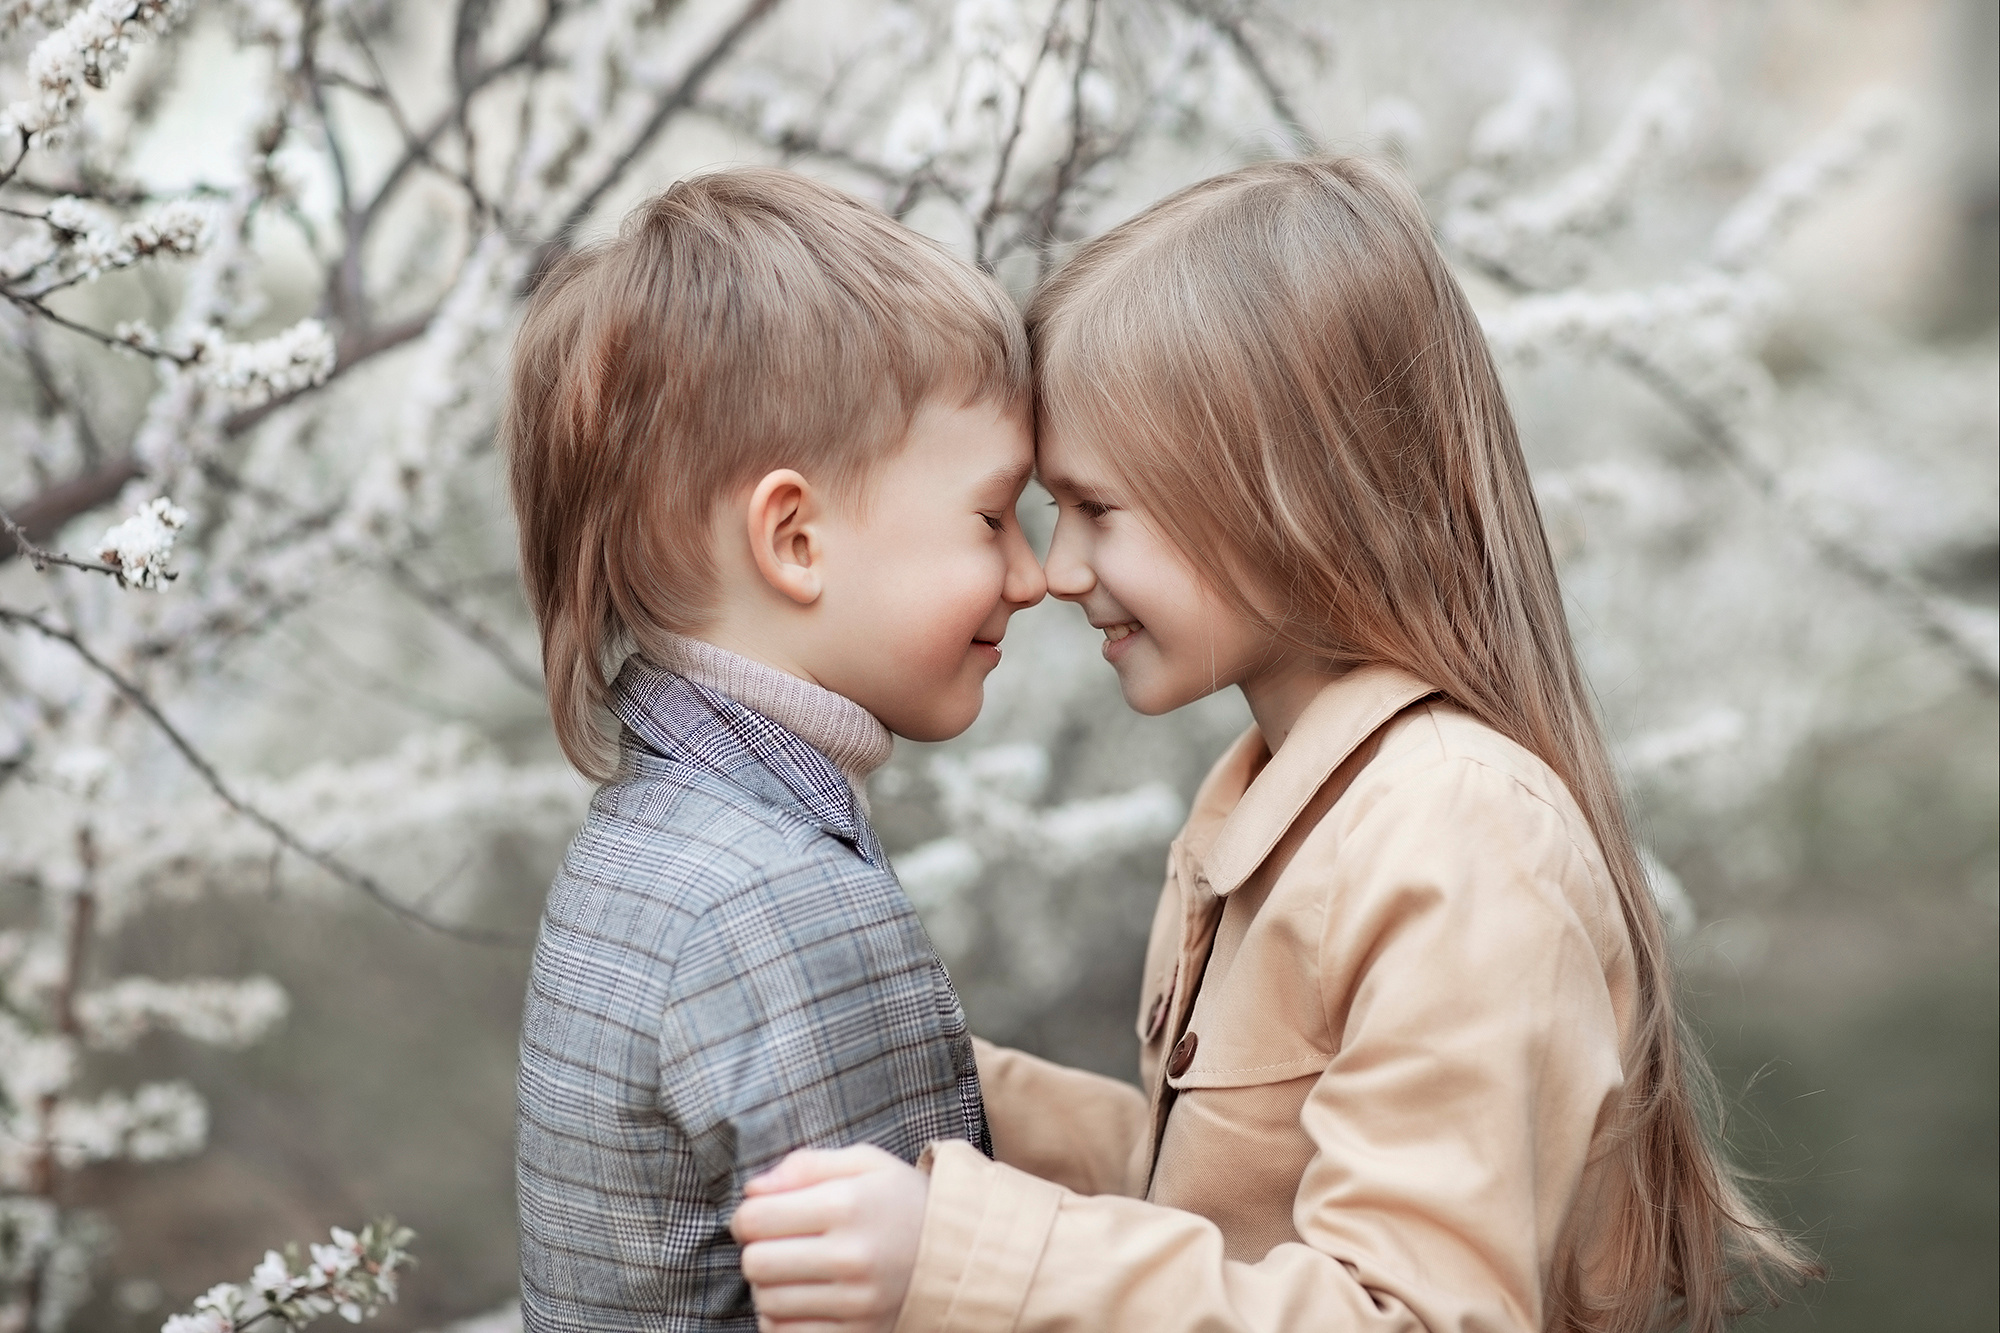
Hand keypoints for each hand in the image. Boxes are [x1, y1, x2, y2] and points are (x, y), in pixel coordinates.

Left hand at [731, 1144, 928, 1332]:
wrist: (961, 1254)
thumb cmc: (903, 1202)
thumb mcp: (865, 1164)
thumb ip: (806, 1165)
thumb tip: (753, 1189)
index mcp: (849, 1205)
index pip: (758, 1218)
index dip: (745, 1216)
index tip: (758, 1216)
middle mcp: (852, 1256)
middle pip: (756, 1264)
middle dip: (755, 1251)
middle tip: (774, 1244)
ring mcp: (857, 1302)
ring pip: (767, 1303)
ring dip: (769, 1286)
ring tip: (794, 1270)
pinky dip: (783, 1320)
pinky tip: (803, 1299)